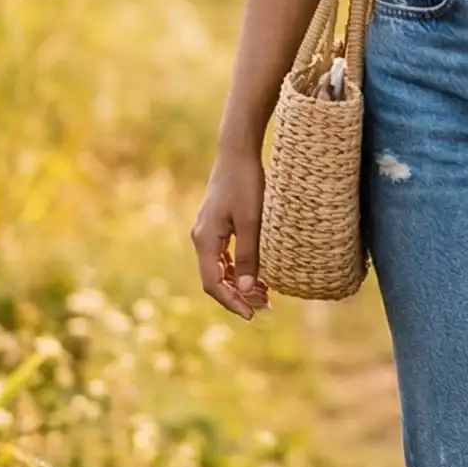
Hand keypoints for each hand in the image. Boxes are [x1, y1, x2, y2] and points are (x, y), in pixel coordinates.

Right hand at [191, 149, 268, 319]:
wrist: (238, 151)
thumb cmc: (246, 183)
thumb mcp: (251, 221)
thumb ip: (248, 256)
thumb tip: (245, 291)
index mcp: (205, 240)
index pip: (213, 284)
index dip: (231, 303)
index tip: (252, 315)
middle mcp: (202, 238)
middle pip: (215, 279)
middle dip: (238, 296)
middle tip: (265, 307)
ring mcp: (208, 232)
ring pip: (221, 269)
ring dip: (240, 284)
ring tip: (265, 295)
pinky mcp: (217, 225)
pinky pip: (225, 256)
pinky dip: (239, 269)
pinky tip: (257, 274)